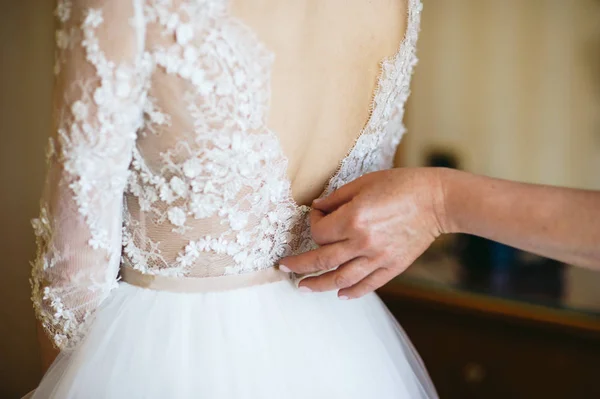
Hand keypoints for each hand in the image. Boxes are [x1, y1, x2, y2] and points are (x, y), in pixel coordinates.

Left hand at [280, 167, 447, 298]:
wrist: (437, 200)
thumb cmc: (401, 185)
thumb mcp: (364, 183)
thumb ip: (337, 198)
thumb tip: (317, 209)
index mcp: (354, 219)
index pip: (319, 232)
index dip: (313, 223)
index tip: (318, 215)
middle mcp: (363, 243)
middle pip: (321, 261)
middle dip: (300, 265)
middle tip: (285, 268)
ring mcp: (378, 258)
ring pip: (340, 279)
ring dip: (318, 285)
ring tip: (304, 287)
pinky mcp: (392, 266)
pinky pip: (367, 285)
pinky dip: (351, 292)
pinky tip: (339, 294)